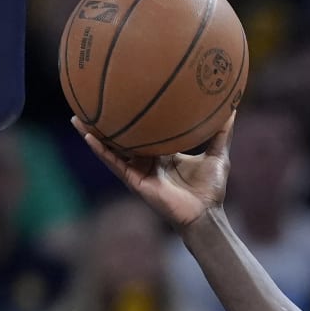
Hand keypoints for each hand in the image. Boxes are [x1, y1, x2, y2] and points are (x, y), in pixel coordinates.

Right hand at [73, 113, 234, 228]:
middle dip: (108, 123)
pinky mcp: (134, 181)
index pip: (146, 132)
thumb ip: (221, 133)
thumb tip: (232, 108)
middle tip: (93, 101)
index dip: (136, 118)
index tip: (128, 96)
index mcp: (163, 154)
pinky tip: (87, 135)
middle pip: (123, 139)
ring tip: (77, 116)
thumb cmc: (210, 189)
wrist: (205, 214)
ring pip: (111, 149)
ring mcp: (138, 170)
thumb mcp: (217, 155)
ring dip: (93, 134)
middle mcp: (147, 160)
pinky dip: (100, 149)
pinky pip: (113, 162)